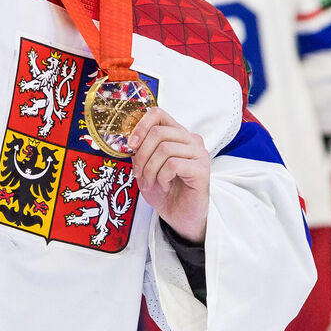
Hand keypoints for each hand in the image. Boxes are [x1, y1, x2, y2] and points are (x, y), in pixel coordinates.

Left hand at [127, 108, 209, 242]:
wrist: (180, 216)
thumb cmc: (165, 191)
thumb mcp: (145, 167)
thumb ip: (140, 150)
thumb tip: (129, 139)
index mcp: (177, 134)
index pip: (158, 114)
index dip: (140, 125)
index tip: (131, 144)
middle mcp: (190, 139)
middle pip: (158, 132)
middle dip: (142, 155)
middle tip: (139, 173)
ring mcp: (198, 153)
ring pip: (164, 149)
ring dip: (151, 169)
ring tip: (152, 183)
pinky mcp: (201, 169)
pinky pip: (173, 164)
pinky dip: (162, 177)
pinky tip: (165, 185)